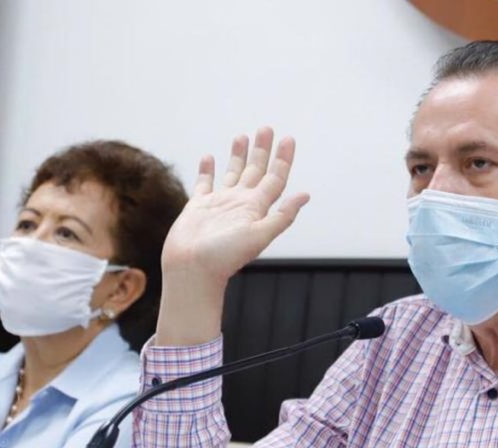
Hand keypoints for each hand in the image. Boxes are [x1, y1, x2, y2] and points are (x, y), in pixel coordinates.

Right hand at [156, 127, 309, 344]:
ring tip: (242, 136)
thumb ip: (282, 216)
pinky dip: (207, 170)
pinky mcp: (198, 207)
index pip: (275, 179)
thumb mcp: (259, 235)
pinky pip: (204, 184)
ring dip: (238, 156)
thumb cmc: (224, 256)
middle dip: (262, 150)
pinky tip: (209, 157)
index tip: (288, 139)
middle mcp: (239, 204)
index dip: (283, 159)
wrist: (191, 270)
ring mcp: (219, 204)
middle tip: (266, 128)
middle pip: (255, 171)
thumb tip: (306, 195)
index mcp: (256, 208)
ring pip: (231, 174)